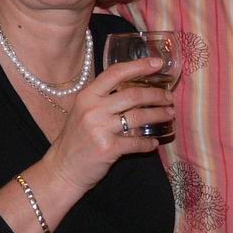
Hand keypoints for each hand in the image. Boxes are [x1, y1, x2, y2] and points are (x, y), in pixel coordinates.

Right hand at [44, 58, 174, 193]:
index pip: (115, 73)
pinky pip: (136, 142)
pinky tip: (154, 143)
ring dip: (159, 115)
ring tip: (169, 115)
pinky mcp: (108, 148)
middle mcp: (93, 109)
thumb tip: (136, 89)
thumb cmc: (76, 140)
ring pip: (139, 117)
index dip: (139, 66)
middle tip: (169, 97)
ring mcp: (100, 129)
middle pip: (133, 95)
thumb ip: (103, 99)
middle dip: (156, 95)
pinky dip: (149, 143)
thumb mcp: (83, 112)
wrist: (62, 168)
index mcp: (87, 96)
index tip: (157, 63)